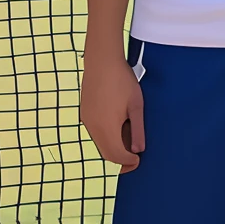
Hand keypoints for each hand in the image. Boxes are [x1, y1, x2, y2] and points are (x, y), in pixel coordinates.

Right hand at [80, 51, 145, 170]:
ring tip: (129, 139)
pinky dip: (107, 138)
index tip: (139, 159)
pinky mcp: (85, 114)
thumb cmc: (122, 81)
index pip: (116, 155)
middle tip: (135, 158)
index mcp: (106, 127)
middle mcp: (93, 127)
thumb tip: (138, 150)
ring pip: (100, 144)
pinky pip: (96, 134)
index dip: (128, 162)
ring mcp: (86, 121)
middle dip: (120, 159)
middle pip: (106, 154)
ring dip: (114, 148)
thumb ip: (137, 129)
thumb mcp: (136, 106)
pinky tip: (119, 127)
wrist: (102, 61)